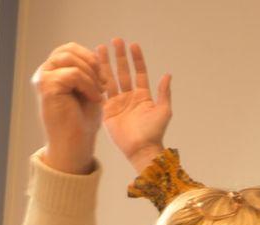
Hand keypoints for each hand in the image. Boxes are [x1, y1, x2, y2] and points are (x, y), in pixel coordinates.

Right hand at [32, 43, 106, 173]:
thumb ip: (87, 72)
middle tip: (103, 84)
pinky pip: (72, 74)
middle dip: (91, 64)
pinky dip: (88, 85)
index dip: (89, 56)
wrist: (75, 144)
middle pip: (68, 50)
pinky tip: (94, 98)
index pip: (69, 48)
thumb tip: (96, 56)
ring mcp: (44, 78)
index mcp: (55, 71)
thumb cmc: (82, 121)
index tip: (103, 75)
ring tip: (98, 92)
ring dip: (90, 74)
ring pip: (68, 58)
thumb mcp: (88, 90)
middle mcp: (45, 72)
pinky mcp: (47, 87)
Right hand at [99, 39, 171, 171]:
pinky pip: (100, 91)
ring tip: (99, 48)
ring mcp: (118, 102)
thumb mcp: (163, 111)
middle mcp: (130, 96)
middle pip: (124, 72)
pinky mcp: (107, 108)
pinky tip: (91, 66)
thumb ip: (163, 92)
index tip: (133, 45)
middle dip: (120, 56)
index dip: (137, 59)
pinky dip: (96, 78)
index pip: (140, 73)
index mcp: (144, 96)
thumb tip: (167, 74)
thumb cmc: (154, 132)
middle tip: (115, 40)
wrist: (140, 149)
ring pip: (110, 78)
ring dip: (105, 63)